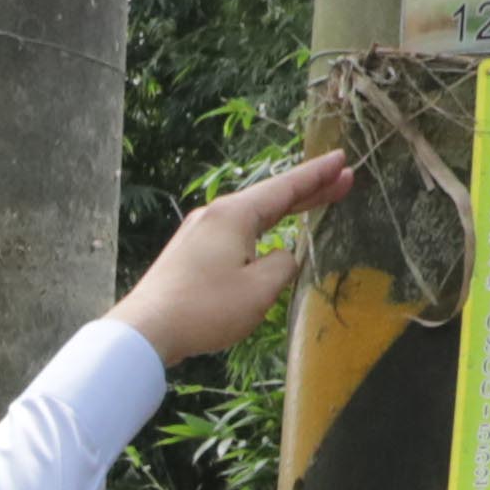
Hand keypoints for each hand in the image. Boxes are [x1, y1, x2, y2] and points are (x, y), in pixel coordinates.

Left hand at [108, 148, 361, 368]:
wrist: (147, 329)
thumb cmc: (205, 308)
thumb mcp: (260, 290)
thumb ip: (284, 266)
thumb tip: (284, 255)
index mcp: (234, 215)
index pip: (285, 188)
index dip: (317, 176)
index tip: (342, 160)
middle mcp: (215, 215)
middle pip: (270, 198)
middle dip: (308, 190)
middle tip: (342, 180)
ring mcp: (199, 232)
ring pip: (252, 215)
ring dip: (285, 210)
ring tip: (314, 203)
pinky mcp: (191, 252)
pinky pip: (236, 232)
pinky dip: (262, 228)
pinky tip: (270, 236)